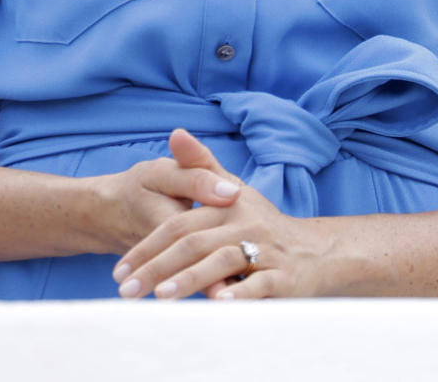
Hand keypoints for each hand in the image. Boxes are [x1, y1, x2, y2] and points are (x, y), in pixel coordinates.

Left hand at [111, 129, 330, 299]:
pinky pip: (259, 285)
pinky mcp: (284, 278)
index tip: (121, 270)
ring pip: (222, 262)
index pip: (179, 224)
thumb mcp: (234, 190)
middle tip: (126, 290)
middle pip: (194, 244)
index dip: (148, 246)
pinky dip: (240, 295)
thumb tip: (175, 132)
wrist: (316, 252)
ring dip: (191, 279)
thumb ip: (201, 165)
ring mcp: (265, 251)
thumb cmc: (264, 223)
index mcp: (227, 206)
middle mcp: (244, 226)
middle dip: (156, 268)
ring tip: (161, 297)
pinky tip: (218, 305)